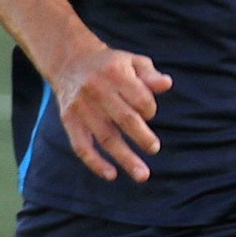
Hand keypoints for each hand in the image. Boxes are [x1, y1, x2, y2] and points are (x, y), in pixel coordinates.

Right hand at [49, 45, 171, 183]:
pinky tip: (111, 174)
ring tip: (142, 175)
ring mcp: (81, 107)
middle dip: (143, 137)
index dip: (150, 109)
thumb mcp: (132, 62)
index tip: (148, 113)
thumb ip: (150, 75)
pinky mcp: (69, 120)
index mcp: (115, 73)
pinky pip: (81, 145)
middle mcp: (97, 89)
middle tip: (154, 148)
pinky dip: (95, 162)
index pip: (140, 99)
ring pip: (106, 137)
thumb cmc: (110, 64)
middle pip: (125, 118)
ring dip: (125, 157)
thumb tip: (167, 84)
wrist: (69, 61)